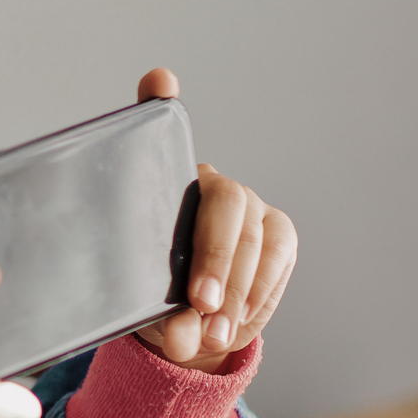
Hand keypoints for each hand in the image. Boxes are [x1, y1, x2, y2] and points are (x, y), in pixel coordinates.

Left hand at [130, 69, 297, 374]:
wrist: (193, 323)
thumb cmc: (153, 301)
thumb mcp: (134, 304)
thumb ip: (157, 316)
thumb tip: (184, 337)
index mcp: (165, 186)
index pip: (161, 126)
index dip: (159, 101)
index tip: (159, 80)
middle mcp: (213, 184)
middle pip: (225, 202)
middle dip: (216, 257)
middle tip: (201, 304)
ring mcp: (252, 206)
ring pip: (256, 238)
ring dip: (238, 291)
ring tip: (214, 334)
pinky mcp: (282, 233)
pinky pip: (278, 261)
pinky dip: (258, 297)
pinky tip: (238, 326)